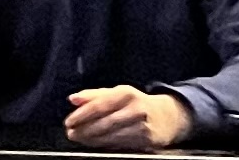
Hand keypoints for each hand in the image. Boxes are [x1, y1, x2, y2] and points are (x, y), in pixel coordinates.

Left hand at [65, 85, 192, 150]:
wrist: (169, 116)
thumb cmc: (136, 103)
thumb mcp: (117, 93)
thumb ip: (93, 95)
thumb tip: (73, 99)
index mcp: (126, 93)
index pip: (99, 105)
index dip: (81, 115)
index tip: (69, 122)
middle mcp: (136, 109)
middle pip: (104, 123)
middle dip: (84, 130)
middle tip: (71, 133)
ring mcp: (144, 127)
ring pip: (112, 136)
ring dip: (92, 140)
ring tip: (80, 139)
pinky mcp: (148, 141)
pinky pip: (122, 145)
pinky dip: (106, 145)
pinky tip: (96, 144)